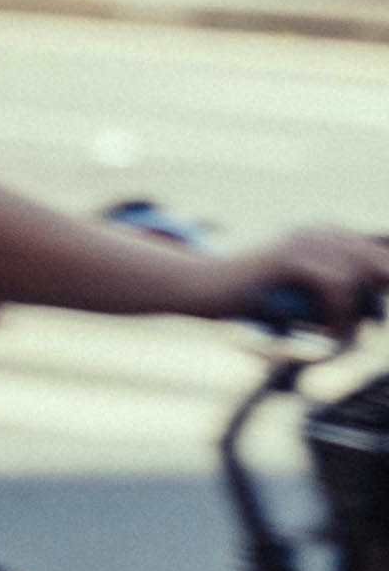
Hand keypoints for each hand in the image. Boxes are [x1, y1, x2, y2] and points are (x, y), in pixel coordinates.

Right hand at [209, 227, 388, 339]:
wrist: (199, 287)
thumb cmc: (248, 297)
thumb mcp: (300, 297)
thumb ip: (333, 297)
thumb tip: (373, 313)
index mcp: (322, 235)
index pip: (376, 254)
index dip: (383, 277)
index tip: (376, 315)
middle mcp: (317, 232)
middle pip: (376, 261)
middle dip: (377, 295)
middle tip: (366, 328)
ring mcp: (303, 240)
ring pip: (359, 276)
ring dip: (355, 314)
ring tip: (337, 338)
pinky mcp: (289, 256)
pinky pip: (336, 284)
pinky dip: (340, 314)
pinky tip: (328, 333)